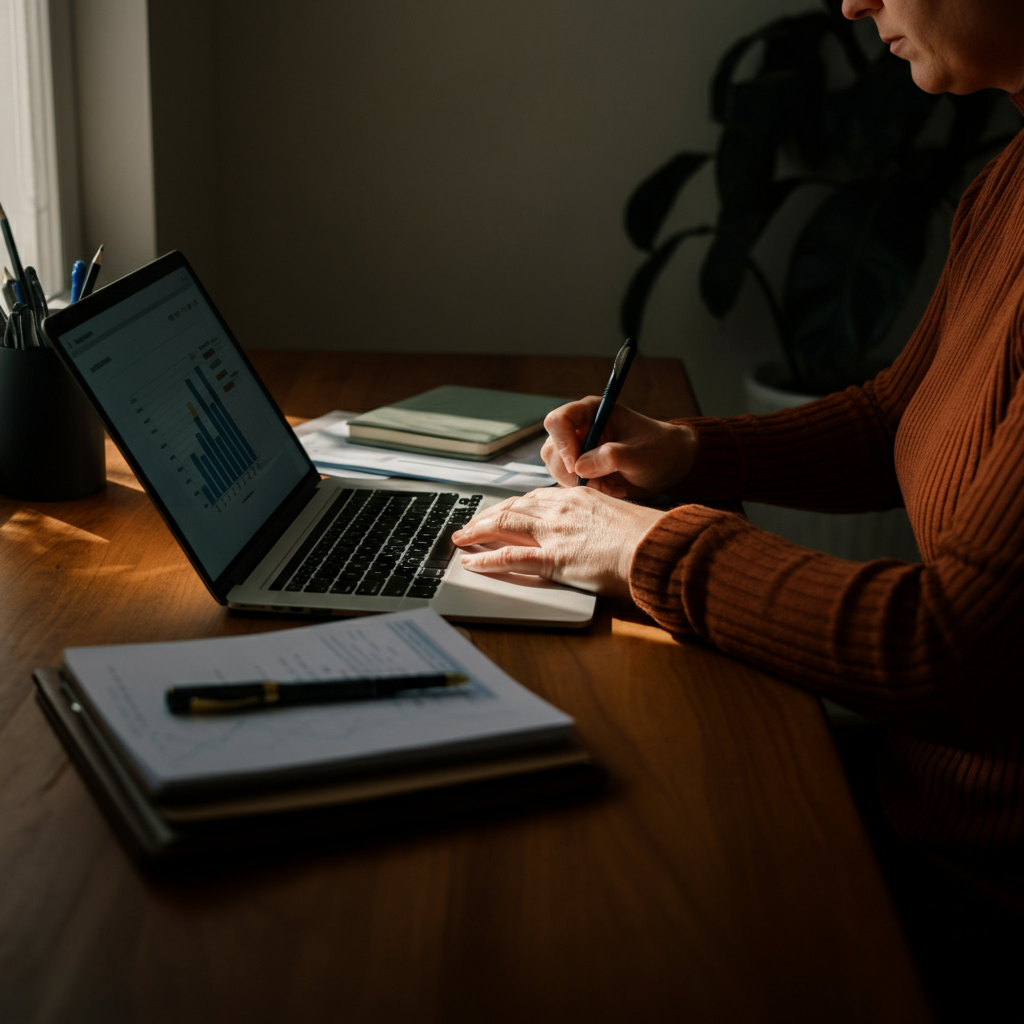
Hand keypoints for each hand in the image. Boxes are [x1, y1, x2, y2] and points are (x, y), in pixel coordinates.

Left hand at [451, 487, 665, 598]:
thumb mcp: (620, 518)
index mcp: (578, 497)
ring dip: (477, 532)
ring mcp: (555, 533)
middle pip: (513, 508)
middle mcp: (561, 510)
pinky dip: (486, 560)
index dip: (512, 506)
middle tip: (470, 524)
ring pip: (504, 526)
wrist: (657, 548)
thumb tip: (593, 532)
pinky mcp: (554, 559)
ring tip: (461, 539)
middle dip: (487, 516)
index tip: (500, 512)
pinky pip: (510, 558)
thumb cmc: (647, 538)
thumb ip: (599, 521)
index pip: (535, 498)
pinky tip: (472, 563)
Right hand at [541, 398, 697, 496]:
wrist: (670, 465)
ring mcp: (578, 450)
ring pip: (556, 468)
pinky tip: (611, 489)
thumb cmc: (659, 450)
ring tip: (609, 486)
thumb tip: (579, 467)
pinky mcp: (582, 469)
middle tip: (594, 483)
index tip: (576, 466)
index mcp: (592, 412)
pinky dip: (586, 491)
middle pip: (551, 448)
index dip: (562, 444)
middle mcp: (580, 429)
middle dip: (568, 470)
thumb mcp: (639, 454)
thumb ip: (611, 457)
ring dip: (578, 483)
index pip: (559, 421)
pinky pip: (569, 483)